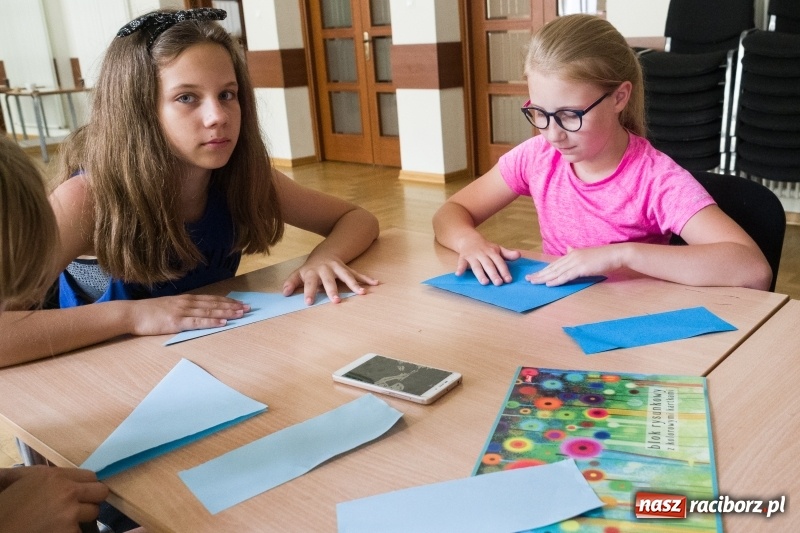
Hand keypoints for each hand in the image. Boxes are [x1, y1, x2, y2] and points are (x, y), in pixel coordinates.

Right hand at [0, 466, 108, 532]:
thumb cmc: (5, 503)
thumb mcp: (20, 478)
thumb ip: (41, 472)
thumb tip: (57, 472)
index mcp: (56, 476)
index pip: (91, 476)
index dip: (86, 485)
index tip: (81, 492)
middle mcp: (68, 493)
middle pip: (101, 493)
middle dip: (92, 499)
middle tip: (81, 505)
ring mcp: (70, 515)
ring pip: (92, 514)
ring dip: (80, 518)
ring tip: (62, 520)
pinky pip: (80, 531)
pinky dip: (70, 531)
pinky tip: (55, 530)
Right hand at [127, 294, 249, 334]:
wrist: (132, 314)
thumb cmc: (149, 312)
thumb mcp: (169, 306)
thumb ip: (183, 308)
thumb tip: (197, 311)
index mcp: (186, 299)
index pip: (211, 299)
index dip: (227, 301)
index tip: (240, 303)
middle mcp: (187, 303)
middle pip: (214, 304)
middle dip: (232, 306)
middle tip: (248, 308)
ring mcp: (182, 312)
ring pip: (209, 312)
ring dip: (227, 312)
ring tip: (241, 314)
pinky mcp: (176, 322)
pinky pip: (198, 322)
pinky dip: (212, 322)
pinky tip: (223, 322)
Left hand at [282, 257, 377, 304]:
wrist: (325, 253)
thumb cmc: (311, 269)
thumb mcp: (299, 273)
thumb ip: (291, 283)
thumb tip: (285, 293)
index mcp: (313, 272)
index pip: (309, 283)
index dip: (309, 292)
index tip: (309, 303)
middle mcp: (326, 269)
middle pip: (329, 280)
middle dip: (333, 290)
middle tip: (336, 301)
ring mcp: (338, 268)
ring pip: (346, 276)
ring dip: (354, 284)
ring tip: (362, 293)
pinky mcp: (348, 269)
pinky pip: (358, 274)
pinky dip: (366, 278)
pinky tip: (375, 283)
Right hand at [455, 234, 520, 285]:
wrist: (468, 238)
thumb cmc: (485, 247)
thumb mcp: (497, 249)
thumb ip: (508, 254)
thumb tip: (519, 255)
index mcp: (492, 252)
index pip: (499, 262)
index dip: (504, 271)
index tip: (508, 280)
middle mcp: (483, 254)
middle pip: (489, 265)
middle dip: (493, 274)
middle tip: (498, 283)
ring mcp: (472, 256)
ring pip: (477, 266)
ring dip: (480, 274)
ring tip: (484, 282)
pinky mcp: (463, 257)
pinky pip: (461, 263)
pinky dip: (460, 268)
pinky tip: (459, 274)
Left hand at [527, 245, 623, 285]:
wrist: (616, 254)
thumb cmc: (603, 256)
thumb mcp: (586, 253)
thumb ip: (576, 253)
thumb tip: (568, 249)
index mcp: (572, 253)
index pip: (554, 264)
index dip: (543, 269)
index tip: (534, 274)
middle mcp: (571, 256)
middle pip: (552, 267)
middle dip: (539, 274)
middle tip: (528, 279)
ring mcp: (576, 262)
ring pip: (556, 272)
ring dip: (544, 278)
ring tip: (534, 282)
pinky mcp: (581, 268)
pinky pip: (566, 276)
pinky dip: (556, 280)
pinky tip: (548, 284)